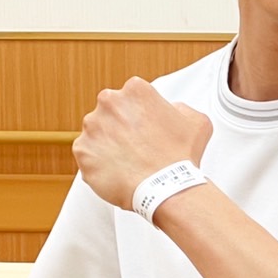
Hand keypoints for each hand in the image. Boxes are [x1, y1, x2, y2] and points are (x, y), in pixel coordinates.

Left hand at [73, 78, 212, 208]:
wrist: (166, 188)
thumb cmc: (181, 157)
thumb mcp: (196, 121)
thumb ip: (179, 108)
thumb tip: (171, 109)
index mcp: (135, 90)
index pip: (132, 98)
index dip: (140, 116)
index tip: (146, 130)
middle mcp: (109, 102)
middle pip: (111, 112)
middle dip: (120, 127)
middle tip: (137, 147)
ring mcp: (92, 126)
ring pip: (97, 133)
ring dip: (108, 144)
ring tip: (127, 162)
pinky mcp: (82, 150)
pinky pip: (88, 155)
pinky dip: (99, 163)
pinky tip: (117, 171)